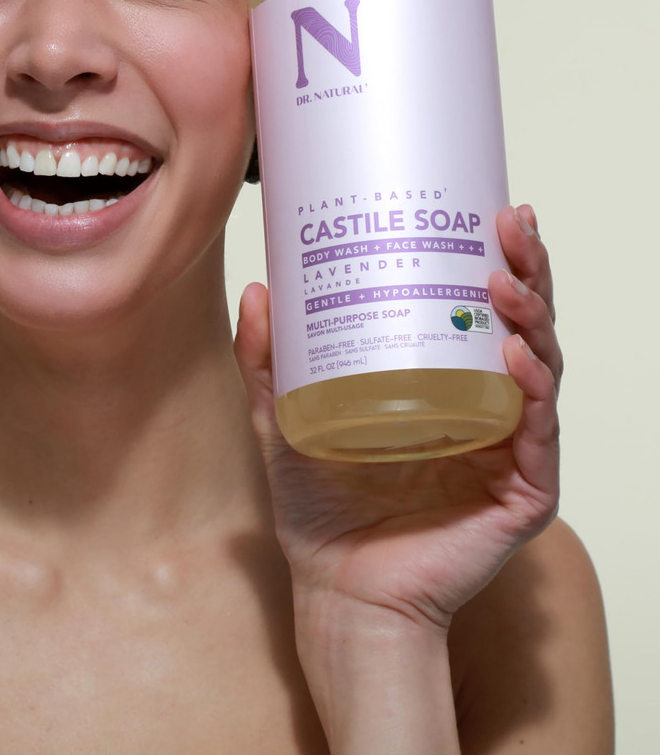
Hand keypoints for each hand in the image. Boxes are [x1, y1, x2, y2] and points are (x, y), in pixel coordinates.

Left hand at [234, 203, 560, 634]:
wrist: (339, 593)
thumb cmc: (321, 511)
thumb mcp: (285, 420)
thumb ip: (269, 362)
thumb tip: (260, 288)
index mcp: (447, 387)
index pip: (482, 312)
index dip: (494, 260)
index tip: (488, 208)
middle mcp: (489, 411)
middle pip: (523, 326)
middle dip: (525, 270)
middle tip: (509, 221)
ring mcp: (509, 452)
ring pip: (541, 370)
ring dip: (530, 318)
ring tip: (503, 281)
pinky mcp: (521, 495)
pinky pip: (537, 435)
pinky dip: (532, 391)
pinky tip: (515, 355)